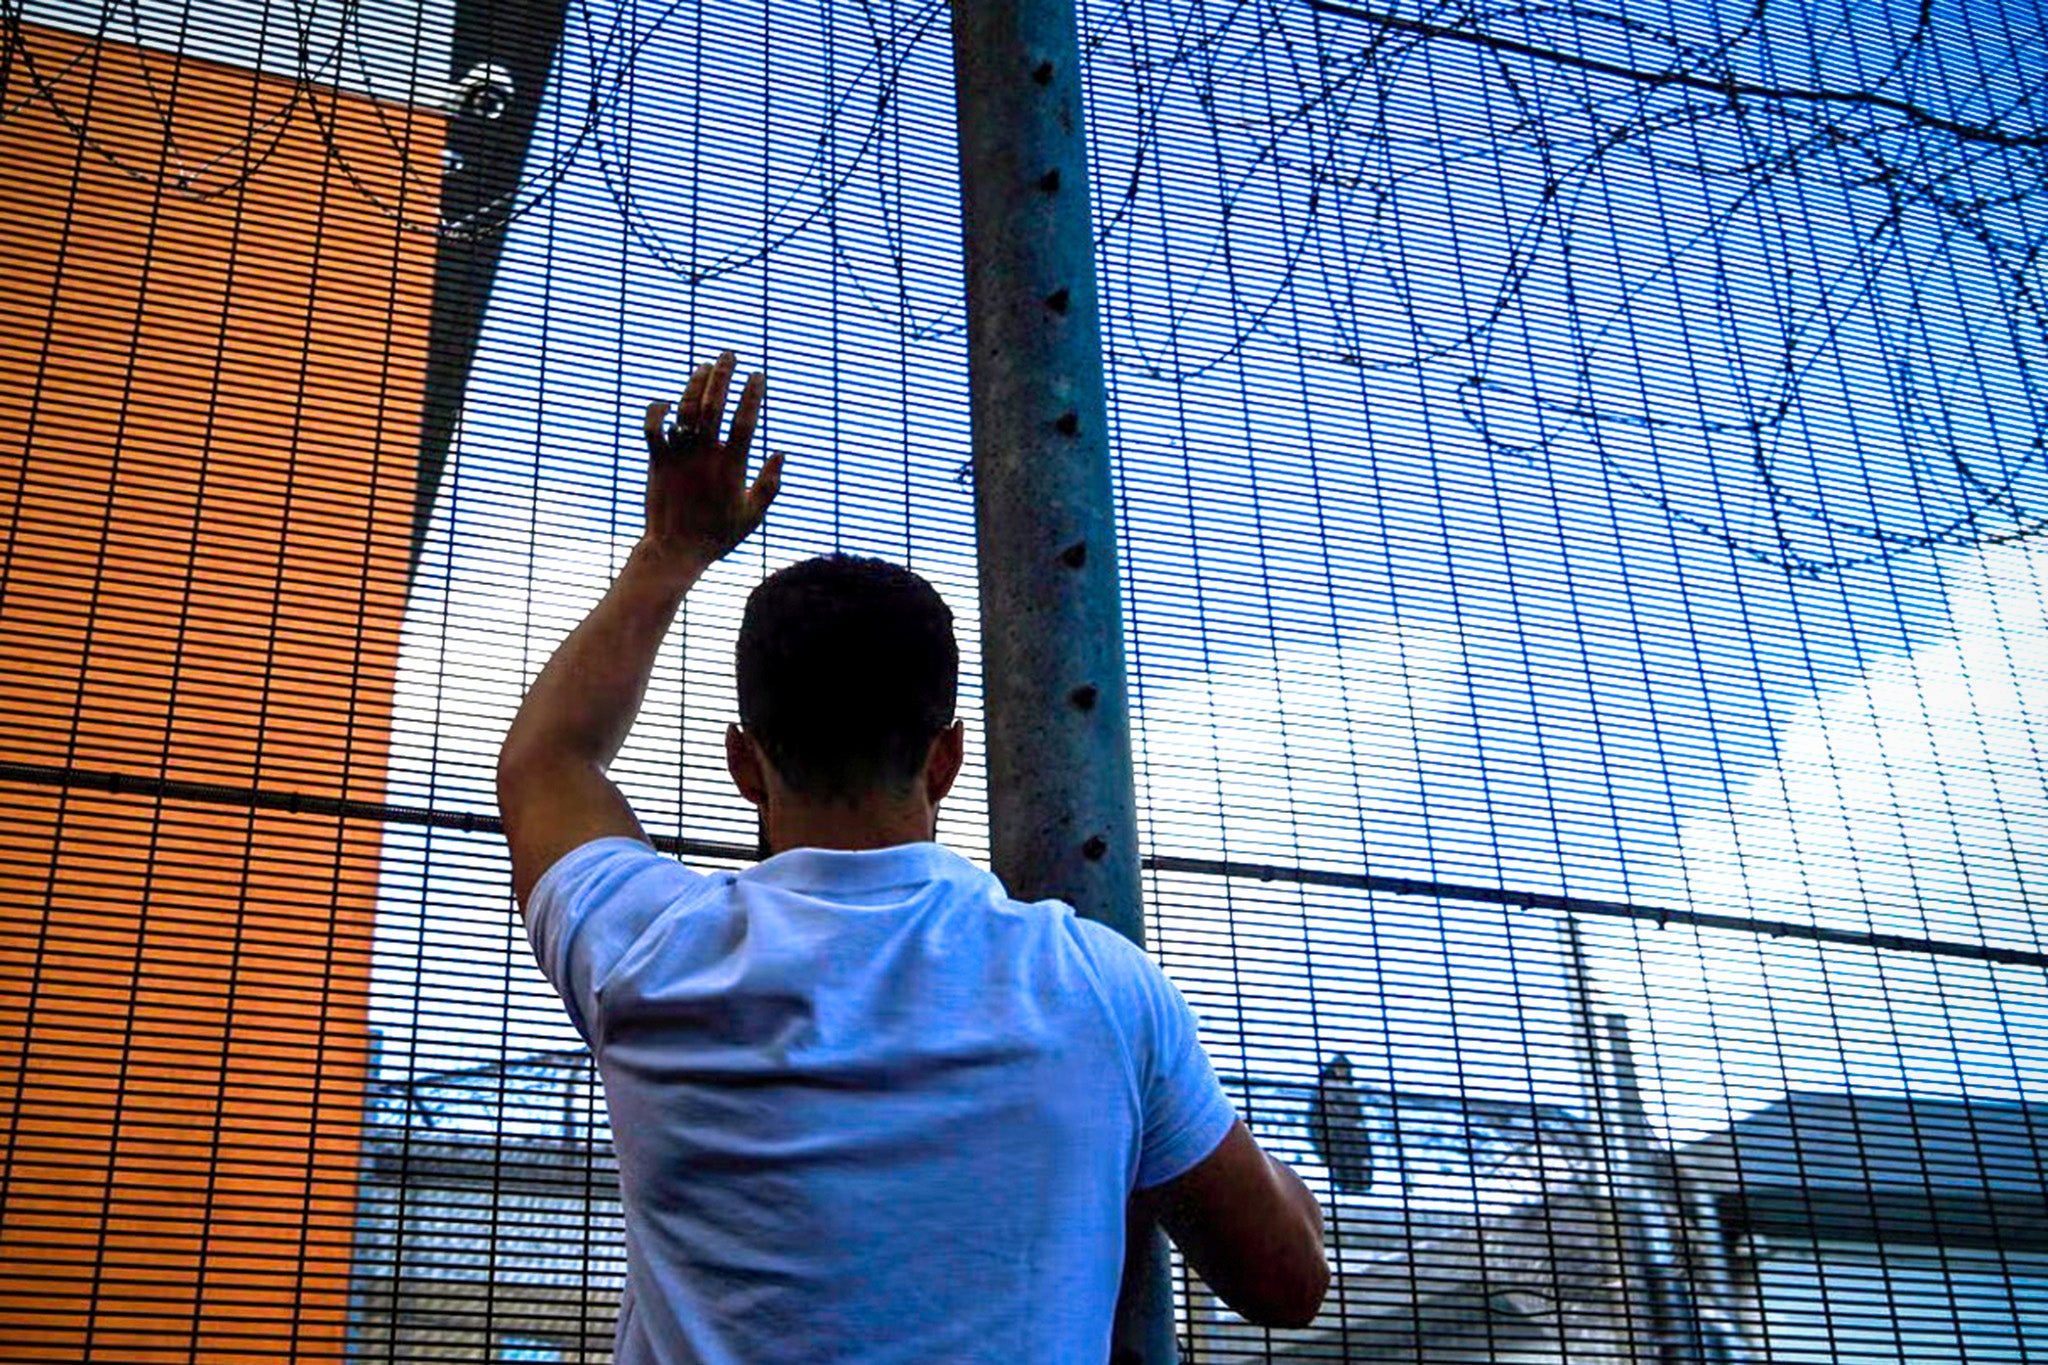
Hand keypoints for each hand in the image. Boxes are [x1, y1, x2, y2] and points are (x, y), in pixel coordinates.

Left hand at [641, 350, 784, 567]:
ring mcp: (680, 456)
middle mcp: (705, 455)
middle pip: (714, 404)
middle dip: (723, 375)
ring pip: (686, 409)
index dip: (752, 394)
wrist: (677, 551)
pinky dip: (657, 411)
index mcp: (732, 465)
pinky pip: (652, 428)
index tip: (758, 375)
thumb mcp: (753, 514)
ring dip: (694, 384)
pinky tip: (666, 401)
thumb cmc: (718, 536)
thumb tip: (781, 453)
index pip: (746, 419)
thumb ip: (770, 483)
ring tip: (704, 367)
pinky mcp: (657, 461)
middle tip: (728, 355)